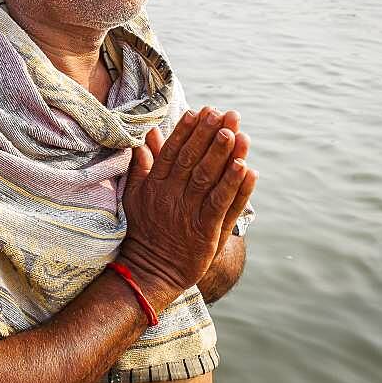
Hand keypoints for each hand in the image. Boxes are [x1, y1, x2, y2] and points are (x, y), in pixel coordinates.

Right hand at [118, 107, 257, 307]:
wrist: (149, 270)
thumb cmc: (143, 231)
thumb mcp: (135, 195)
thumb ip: (142, 166)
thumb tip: (147, 136)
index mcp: (155, 185)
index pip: (172, 151)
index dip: (186, 131)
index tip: (199, 111)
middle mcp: (171, 196)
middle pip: (192, 159)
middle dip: (209, 135)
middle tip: (224, 114)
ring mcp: (188, 213)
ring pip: (208, 179)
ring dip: (224, 155)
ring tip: (237, 133)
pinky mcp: (205, 232)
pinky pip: (222, 205)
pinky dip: (235, 187)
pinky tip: (247, 168)